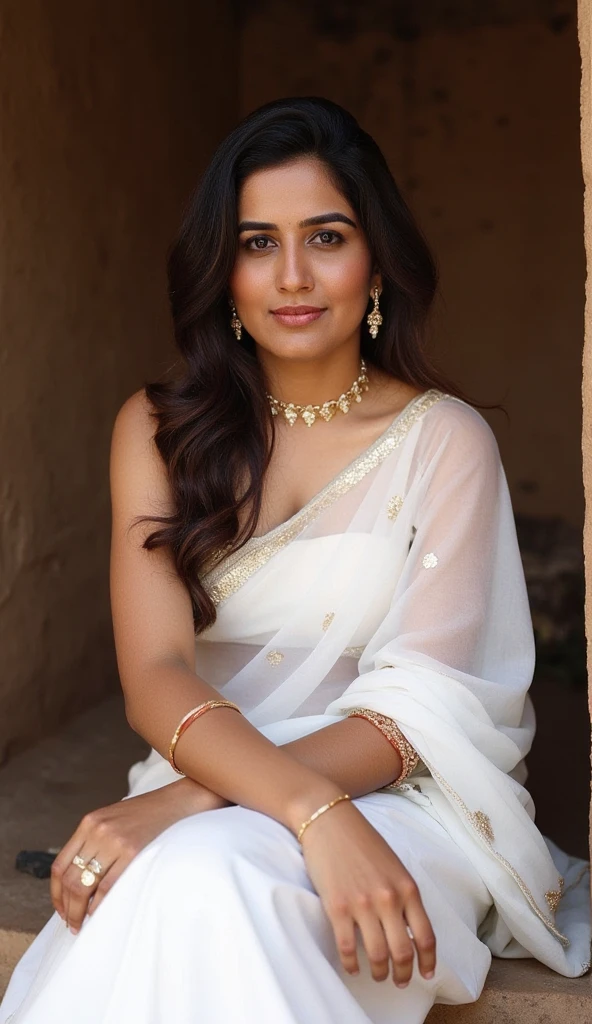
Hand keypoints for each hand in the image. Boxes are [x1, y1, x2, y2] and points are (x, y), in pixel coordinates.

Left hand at [50, 778, 227, 933]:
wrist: (182, 799)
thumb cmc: (151, 814)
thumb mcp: (115, 819)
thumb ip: (96, 841)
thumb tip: (80, 881)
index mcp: (90, 822)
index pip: (60, 865)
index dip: (57, 894)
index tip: (62, 909)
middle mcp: (98, 830)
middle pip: (69, 879)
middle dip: (68, 908)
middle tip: (72, 924)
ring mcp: (115, 840)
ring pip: (84, 887)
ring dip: (80, 912)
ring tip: (83, 924)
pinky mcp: (133, 851)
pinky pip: (107, 887)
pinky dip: (99, 906)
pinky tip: (101, 913)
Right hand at [300, 799, 435, 986]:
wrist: (329, 820)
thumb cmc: (362, 841)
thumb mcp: (394, 866)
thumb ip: (403, 895)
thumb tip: (408, 929)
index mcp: (407, 888)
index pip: (426, 936)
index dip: (428, 961)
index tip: (427, 973)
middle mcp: (389, 899)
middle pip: (403, 952)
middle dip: (403, 974)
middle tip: (399, 981)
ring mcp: (362, 904)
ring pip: (378, 955)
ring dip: (379, 973)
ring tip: (378, 975)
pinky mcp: (337, 907)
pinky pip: (348, 948)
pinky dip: (352, 964)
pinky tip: (353, 967)